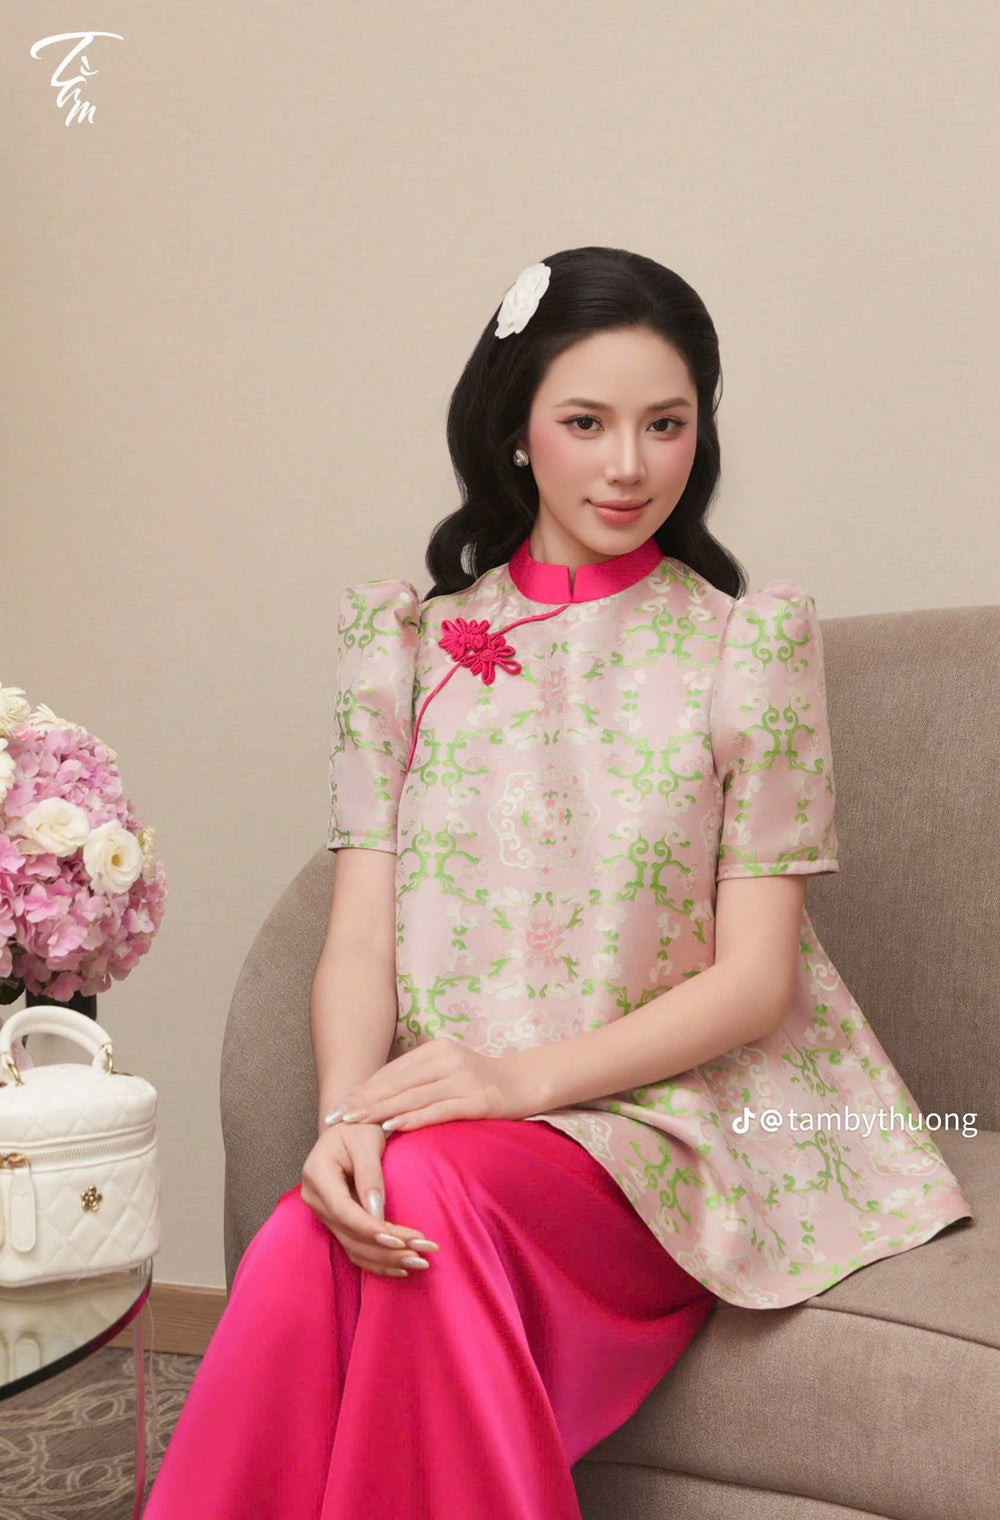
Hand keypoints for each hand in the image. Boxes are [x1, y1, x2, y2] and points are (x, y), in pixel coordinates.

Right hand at [301, 1122, 439, 1277]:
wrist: (348, 1127)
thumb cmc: (360, 1127)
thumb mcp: (367, 1140)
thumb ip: (370, 1174)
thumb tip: (376, 1213)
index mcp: (317, 1174)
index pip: (344, 1211)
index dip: (371, 1229)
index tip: (401, 1241)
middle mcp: (314, 1198)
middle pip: (351, 1234)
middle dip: (388, 1249)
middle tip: (423, 1255)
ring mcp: (322, 1212)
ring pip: (353, 1247)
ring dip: (386, 1260)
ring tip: (419, 1264)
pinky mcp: (334, 1221)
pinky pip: (354, 1247)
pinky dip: (377, 1260)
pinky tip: (402, 1267)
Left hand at [323, 1038, 539, 1134]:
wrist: (526, 1083)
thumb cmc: (481, 1083)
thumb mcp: (449, 1072)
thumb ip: (420, 1080)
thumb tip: (378, 1100)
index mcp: (437, 1049)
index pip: (392, 1072)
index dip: (363, 1089)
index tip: (338, 1106)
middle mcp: (448, 1059)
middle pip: (397, 1083)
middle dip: (364, 1102)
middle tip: (336, 1117)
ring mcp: (464, 1078)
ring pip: (413, 1096)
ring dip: (380, 1111)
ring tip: (355, 1124)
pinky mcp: (479, 1099)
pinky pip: (438, 1109)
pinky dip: (412, 1119)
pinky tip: (392, 1127)